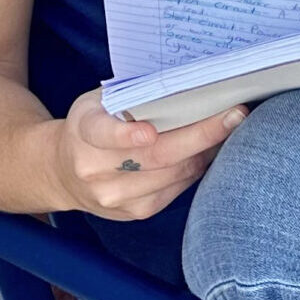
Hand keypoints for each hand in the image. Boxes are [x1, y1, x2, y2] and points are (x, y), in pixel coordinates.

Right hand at [54, 89, 245, 219]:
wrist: (62, 171)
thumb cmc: (93, 125)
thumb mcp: (99, 103)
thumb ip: (132, 97)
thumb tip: (192, 87)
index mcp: (83, 132)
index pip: (102, 133)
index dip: (125, 135)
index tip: (147, 133)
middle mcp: (95, 168)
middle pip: (157, 155)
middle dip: (202, 134)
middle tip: (236, 115)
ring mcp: (115, 196)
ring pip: (174, 173)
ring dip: (207, 150)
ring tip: (230, 128)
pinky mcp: (135, 212)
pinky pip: (178, 188)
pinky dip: (198, 167)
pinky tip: (209, 150)